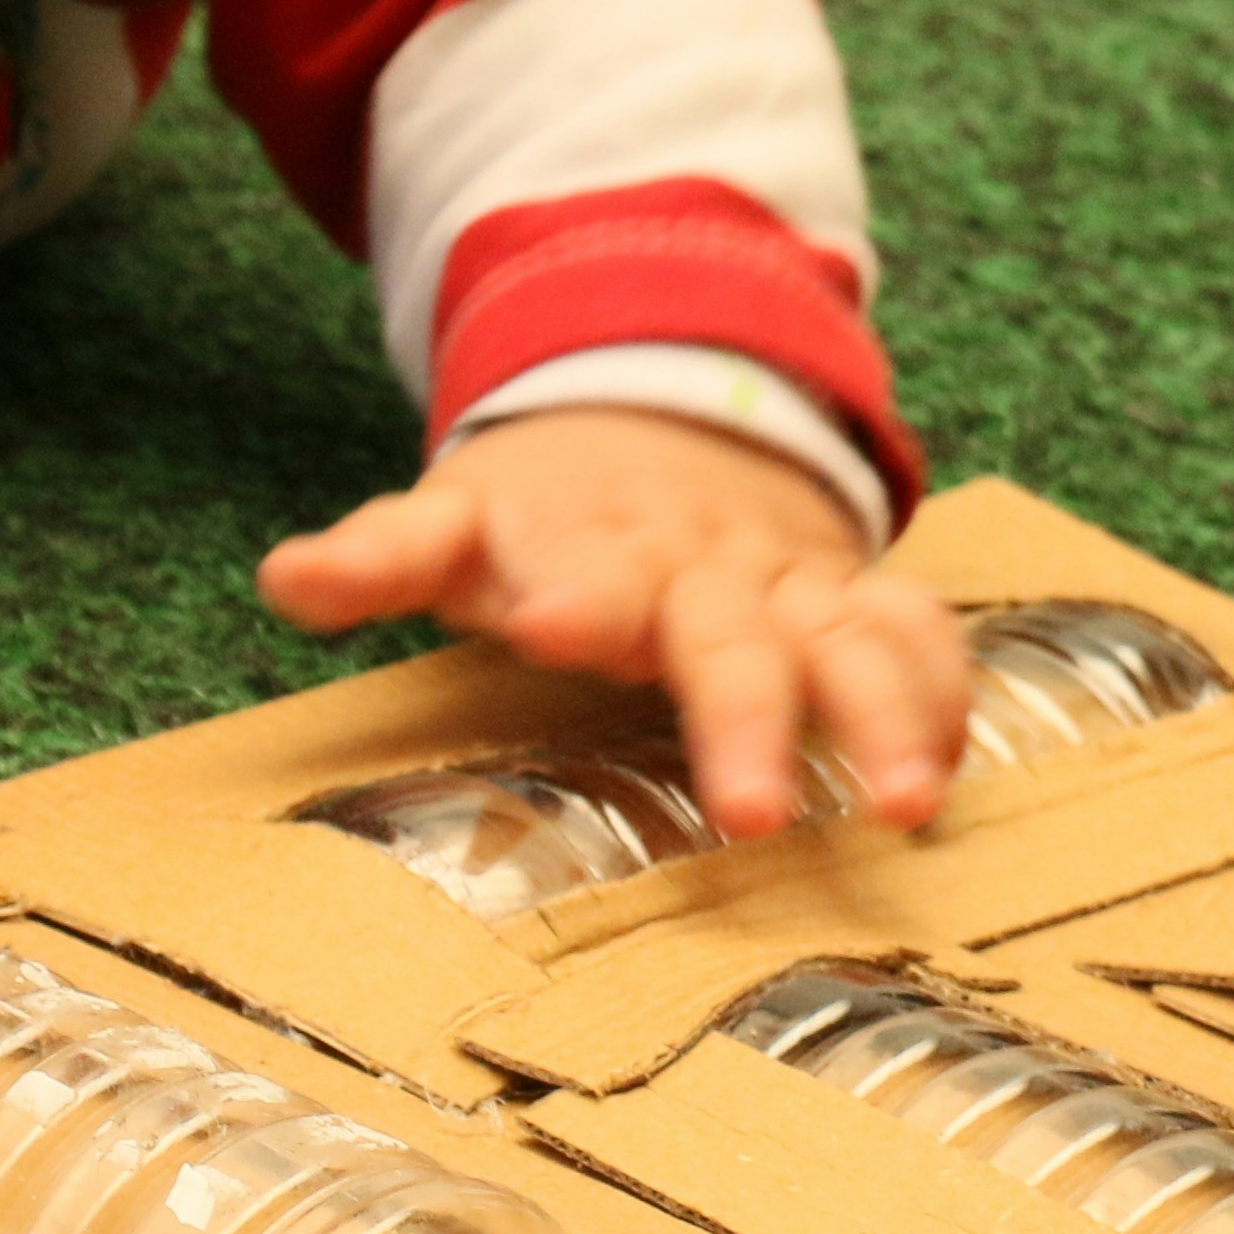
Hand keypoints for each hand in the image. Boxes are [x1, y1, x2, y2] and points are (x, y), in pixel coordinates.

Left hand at [259, 408, 970, 842]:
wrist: (663, 421)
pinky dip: (942, 691)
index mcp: (601, 553)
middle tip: (753, 812)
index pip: (590, 579)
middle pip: (732, 641)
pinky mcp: (851, 604)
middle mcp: (706, 570)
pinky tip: (949, 773)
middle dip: (748, 719)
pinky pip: (915, 634)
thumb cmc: (542, 514)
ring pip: (853, 639)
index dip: (575, 603)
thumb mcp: (457, 518)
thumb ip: (381, 554)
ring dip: (884, 715)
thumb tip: (284, 580)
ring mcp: (790, 586)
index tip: (553, 627)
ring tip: (902, 806)